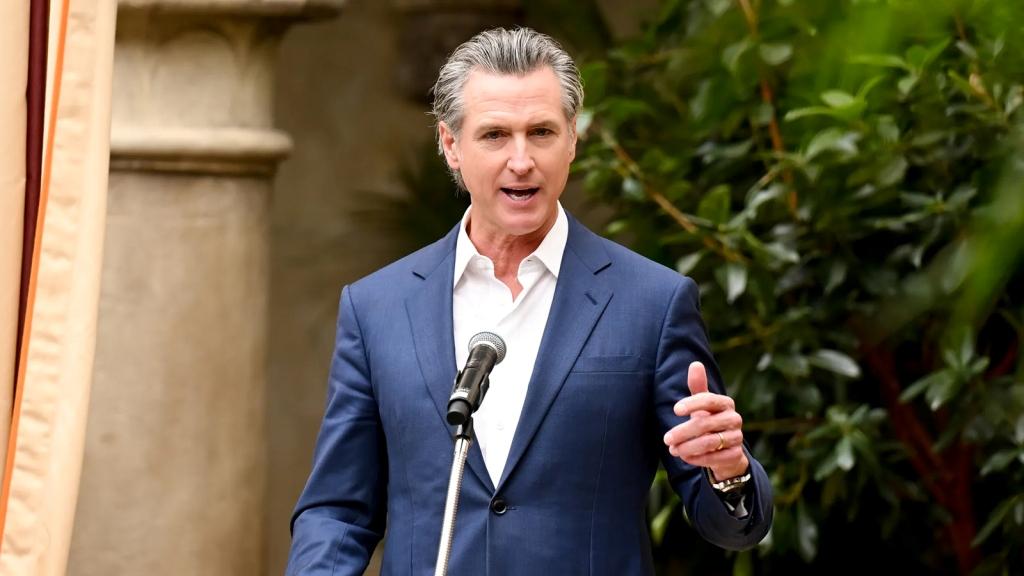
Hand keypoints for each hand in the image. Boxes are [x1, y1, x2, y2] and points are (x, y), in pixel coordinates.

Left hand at [662, 361, 748, 481]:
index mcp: (725, 403)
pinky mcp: (736, 455)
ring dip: (687, 447)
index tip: (675, 410)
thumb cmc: (710, 420)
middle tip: (666, 438)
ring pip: (709, 443)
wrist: (726, 448)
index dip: (692, 404)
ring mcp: (737, 437)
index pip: (709, 400)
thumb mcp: (703, 404)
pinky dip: (697, 459)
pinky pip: (714, 458)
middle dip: (682, 432)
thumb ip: (698, 386)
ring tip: (672, 450)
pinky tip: (685, 457)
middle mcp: (734, 419)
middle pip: (705, 424)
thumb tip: (695, 364)